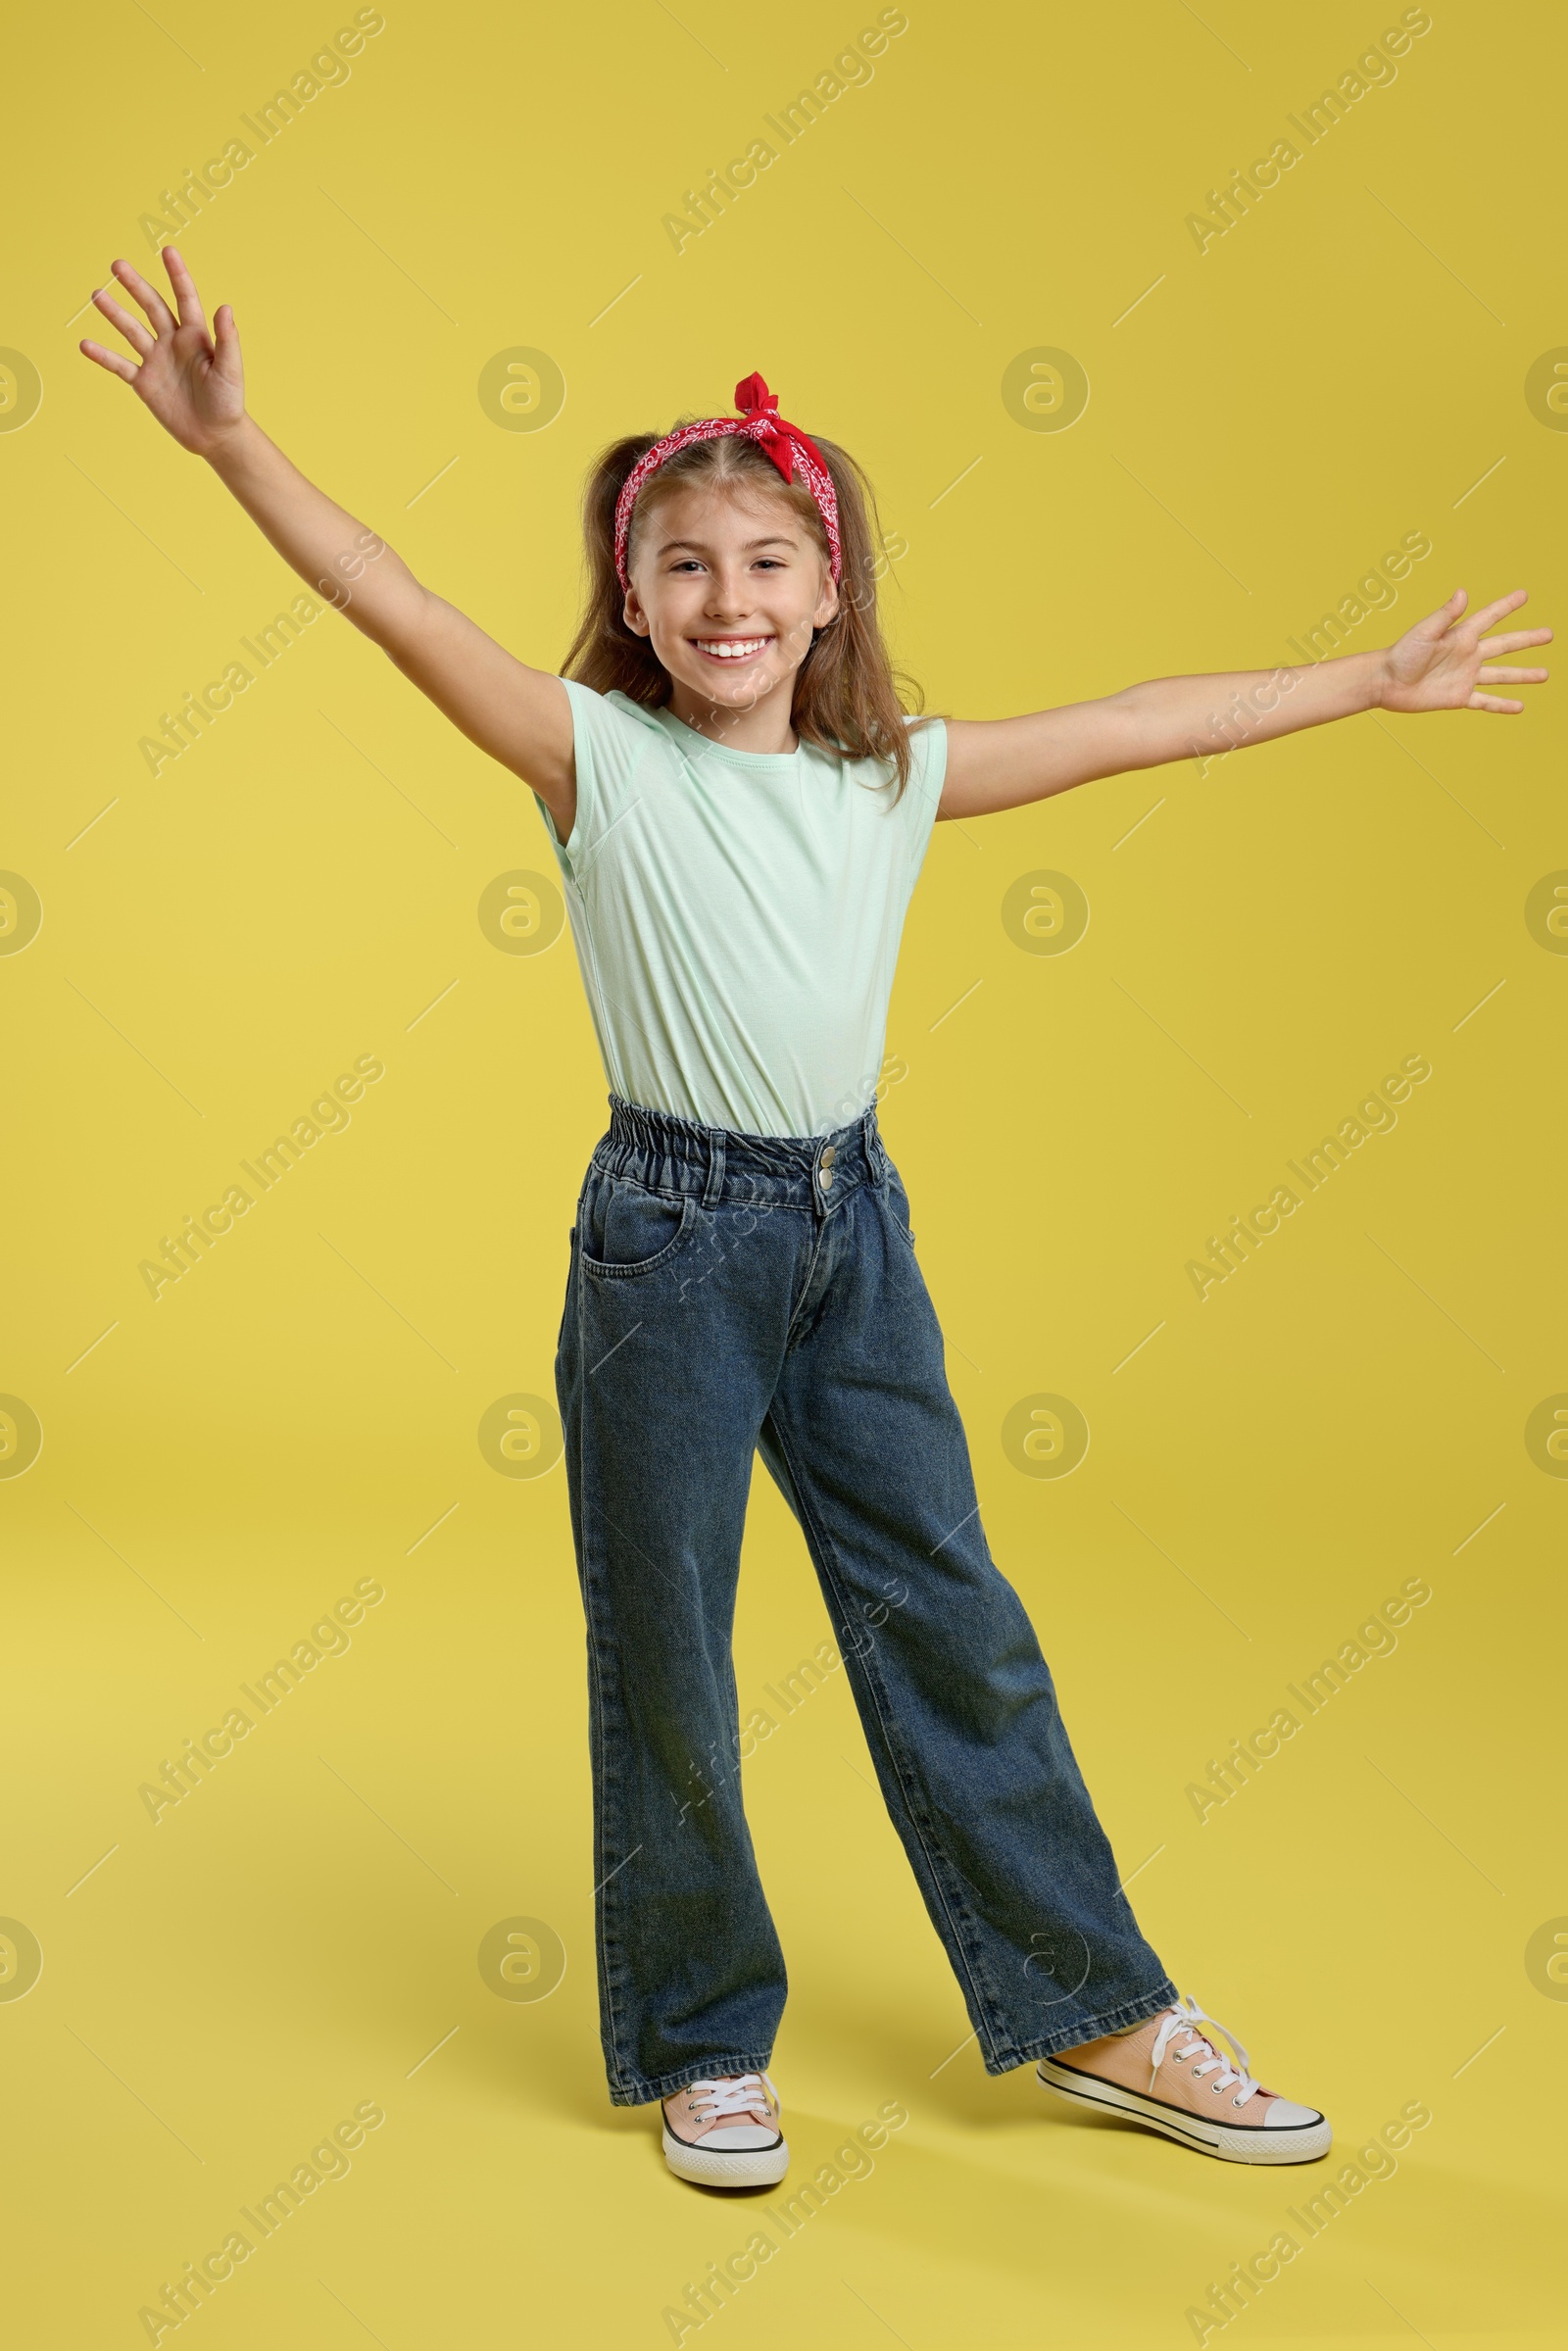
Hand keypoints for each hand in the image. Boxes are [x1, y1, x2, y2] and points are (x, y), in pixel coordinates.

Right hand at [79, 245, 244, 457]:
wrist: (215, 436)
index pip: (185, 298)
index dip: (177, 275)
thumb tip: (225, 307)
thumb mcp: (231, 371)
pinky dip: (103, 356)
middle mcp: (173, 342)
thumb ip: (227, 340)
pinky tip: (85, 345)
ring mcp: (156, 360)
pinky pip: (120, 365)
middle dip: (135, 286)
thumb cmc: (229, 402)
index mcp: (196, 336)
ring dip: (114, 313)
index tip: (168, 251)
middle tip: (117, 265)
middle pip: (151, 307)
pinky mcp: (144, 382)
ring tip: (97, 294)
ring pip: (131, 330)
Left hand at [1378, 587, 1550, 714]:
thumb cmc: (1401, 654)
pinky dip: (1502, 705)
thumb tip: (1463, 593)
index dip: (1507, 606)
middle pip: (1505, 646)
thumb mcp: (1424, 632)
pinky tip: (1519, 707)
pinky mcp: (1459, 697)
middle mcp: (1468, 655)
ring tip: (1544, 675)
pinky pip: (1485, 701)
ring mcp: (1466, 676)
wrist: (1386, 683)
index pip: (1490, 617)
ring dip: (1523, 675)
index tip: (1524, 595)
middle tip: (1549, 634)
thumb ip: (1446, 615)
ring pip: (1502, 675)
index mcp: (1462, 635)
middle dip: (1527, 640)